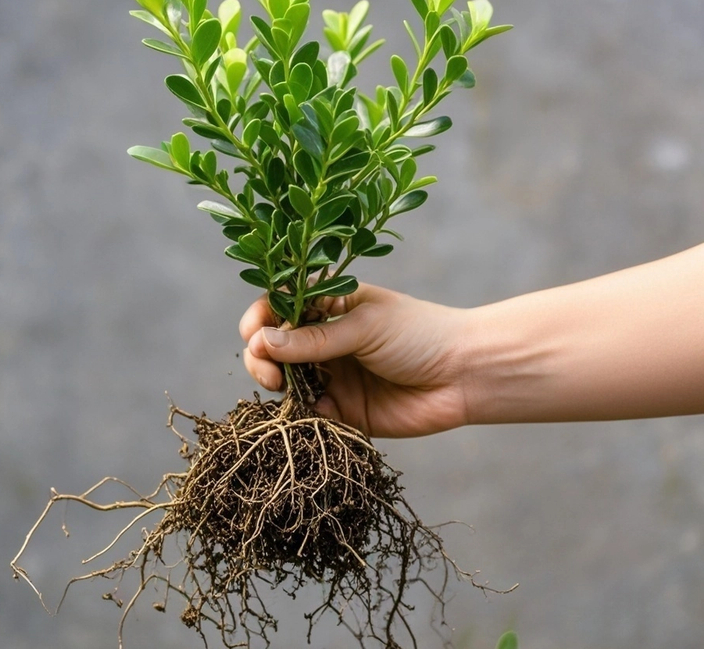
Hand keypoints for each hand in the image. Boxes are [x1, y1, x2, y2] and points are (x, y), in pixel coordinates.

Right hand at [239, 283, 472, 437]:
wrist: (465, 376)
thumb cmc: (420, 334)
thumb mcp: (364, 326)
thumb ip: (314, 339)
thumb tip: (261, 341)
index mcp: (332, 306)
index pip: (282, 306)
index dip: (261, 317)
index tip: (253, 332)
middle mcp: (327, 339)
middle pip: (274, 345)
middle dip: (261, 355)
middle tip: (269, 370)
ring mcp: (334, 375)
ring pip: (286, 380)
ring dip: (274, 383)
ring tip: (280, 387)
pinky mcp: (344, 411)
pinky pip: (309, 412)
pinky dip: (302, 412)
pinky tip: (315, 409)